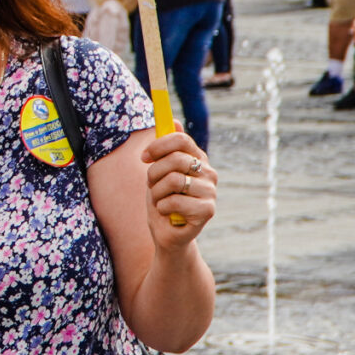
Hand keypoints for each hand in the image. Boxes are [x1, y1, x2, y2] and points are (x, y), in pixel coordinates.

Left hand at [144, 133, 215, 248]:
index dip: (158, 145)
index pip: (181, 139)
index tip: (144, 157)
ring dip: (156, 193)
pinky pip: (174, 201)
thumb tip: (173, 120)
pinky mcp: (208, 210)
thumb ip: (165, 148)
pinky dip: (162, 207)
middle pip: (175, 159)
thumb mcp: (159, 171)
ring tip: (160, 201)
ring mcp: (210, 191)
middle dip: (153, 173)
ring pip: (173, 180)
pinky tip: (167, 213)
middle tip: (151, 185)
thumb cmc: (162, 199)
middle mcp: (209, 172)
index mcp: (198, 159)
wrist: (167, 233)